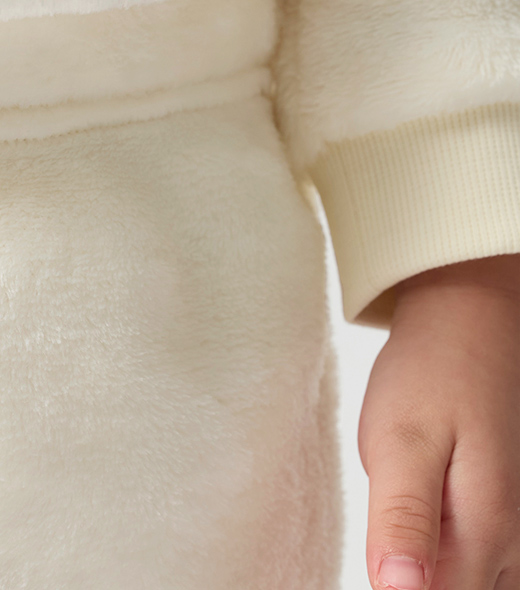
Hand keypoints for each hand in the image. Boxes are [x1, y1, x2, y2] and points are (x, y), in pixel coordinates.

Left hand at [358, 254, 519, 589]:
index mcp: (485, 533)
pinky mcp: (509, 513)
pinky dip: (451, 556)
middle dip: (418, 580)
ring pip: (478, 582)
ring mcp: (518, 530)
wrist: (470, 319)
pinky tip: (424, 522)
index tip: (378, 559)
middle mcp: (515, 543)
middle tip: (388, 529)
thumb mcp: (400, 440)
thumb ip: (402, 520)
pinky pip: (487, 562)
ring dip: (436, 568)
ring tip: (405, 520)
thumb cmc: (431, 373)